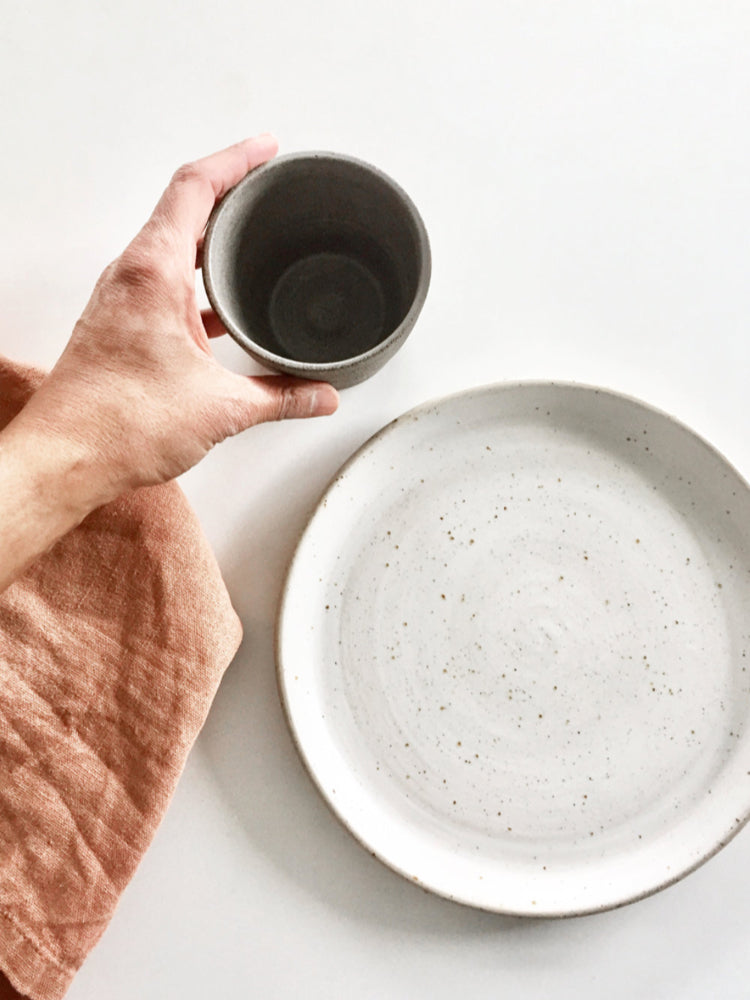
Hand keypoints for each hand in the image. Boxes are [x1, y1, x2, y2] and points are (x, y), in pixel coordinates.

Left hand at [11, 135, 338, 508]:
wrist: (67, 458)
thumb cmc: (119, 424)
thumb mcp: (222, 408)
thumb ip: (281, 396)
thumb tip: (320, 395)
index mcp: (154, 273)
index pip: (195, 187)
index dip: (236, 160)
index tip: (266, 148)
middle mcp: (132, 276)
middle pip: (184, 208)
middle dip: (231, 193)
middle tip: (268, 187)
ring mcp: (123, 300)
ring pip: (173, 246)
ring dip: (213, 239)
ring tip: (252, 240)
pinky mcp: (122, 325)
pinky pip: (165, 283)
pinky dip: (199, 282)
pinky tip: (224, 309)